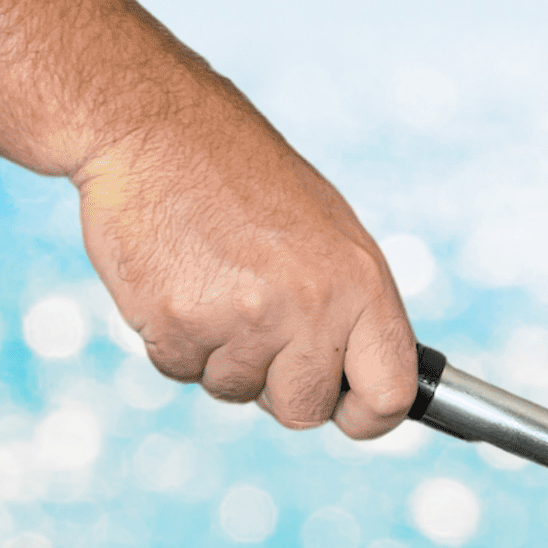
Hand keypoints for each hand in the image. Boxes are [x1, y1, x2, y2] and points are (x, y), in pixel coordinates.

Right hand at [74, 74, 417, 438]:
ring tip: (214, 283)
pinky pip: (180, 370)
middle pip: (303, 410)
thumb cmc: (248, 182)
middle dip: (277, 387)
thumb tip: (361, 385)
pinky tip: (178, 280)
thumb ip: (350, 312)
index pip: (390, 394)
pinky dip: (174, 340)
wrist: (157, 129)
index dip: (368, 417)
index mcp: (361, 284)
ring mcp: (245, 318)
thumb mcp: (330, 235)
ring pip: (233, 391)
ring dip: (219, 355)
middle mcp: (312, 307)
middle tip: (258, 330)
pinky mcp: (179, 323)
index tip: (348, 413)